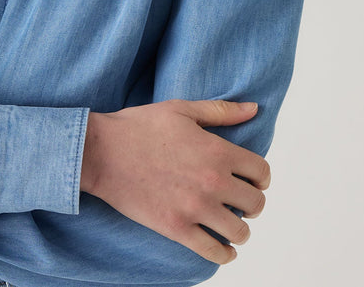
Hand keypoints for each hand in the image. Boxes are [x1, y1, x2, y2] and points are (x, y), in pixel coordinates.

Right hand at [80, 99, 269, 264]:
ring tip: (230, 224)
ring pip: (240, 232)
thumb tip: (253, 109)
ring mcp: (195, 207)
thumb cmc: (139, 126)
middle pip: (256, 204)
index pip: (261, 172)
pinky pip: (214, 252)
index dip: (260, 177)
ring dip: (239, 230)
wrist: (102, 151)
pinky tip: (222, 248)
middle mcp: (212, 181)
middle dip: (252, 203)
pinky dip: (225, 254)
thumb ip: (220, 111)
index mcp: (217, 151)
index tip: (252, 180)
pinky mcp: (177, 228)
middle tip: (240, 202)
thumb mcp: (181, 110)